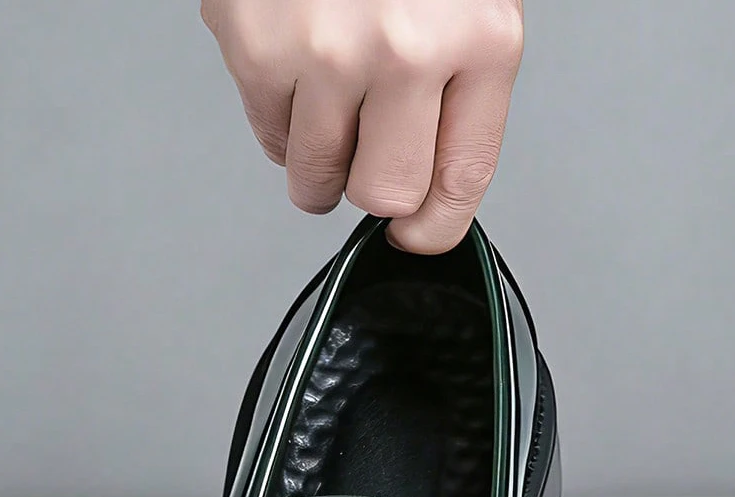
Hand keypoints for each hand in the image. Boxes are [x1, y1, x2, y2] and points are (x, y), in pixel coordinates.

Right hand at [201, 0, 522, 252]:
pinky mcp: (255, 40)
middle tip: (364, 162)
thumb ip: (460, 90)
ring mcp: (326, 47)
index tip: (420, 235)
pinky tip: (295, 74)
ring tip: (327, 120)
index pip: (461, 179)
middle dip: (372, 189)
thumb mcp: (469, 2)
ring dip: (320, 165)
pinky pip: (268, 132)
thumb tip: (433, 193)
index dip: (436, 226)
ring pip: (319, 175)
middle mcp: (407, 48)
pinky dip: (279, 120)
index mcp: (480, 39)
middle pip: (385, 193)